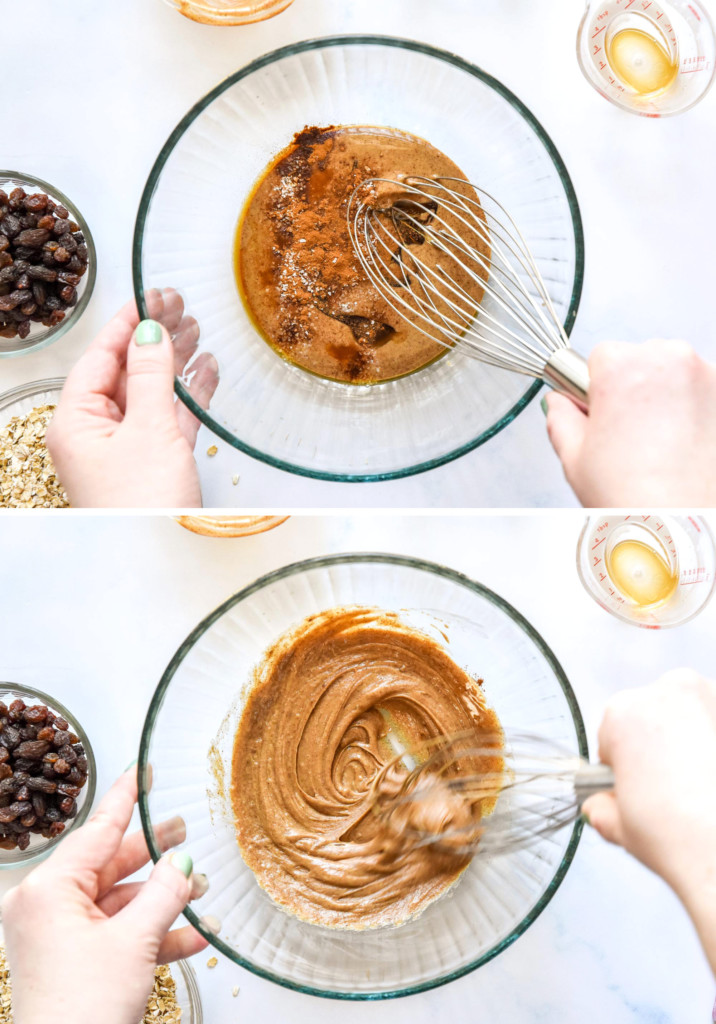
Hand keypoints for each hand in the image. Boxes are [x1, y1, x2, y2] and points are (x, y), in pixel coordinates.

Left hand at [1, 767, 215, 1023]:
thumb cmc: (82, 1011)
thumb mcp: (134, 942)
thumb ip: (163, 893)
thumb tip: (181, 863)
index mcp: (49, 890)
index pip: (99, 829)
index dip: (127, 797)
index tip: (143, 770)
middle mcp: (48, 906)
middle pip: (110, 864)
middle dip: (155, 856)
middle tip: (185, 828)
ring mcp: (59, 935)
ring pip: (118, 900)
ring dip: (162, 900)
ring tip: (201, 892)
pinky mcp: (73, 961)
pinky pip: (117, 933)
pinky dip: (152, 933)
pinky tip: (192, 936)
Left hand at [46, 290, 218, 507]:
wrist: (158, 557)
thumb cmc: (142, 505)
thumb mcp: (149, 430)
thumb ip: (152, 376)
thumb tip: (150, 330)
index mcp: (76, 420)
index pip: (100, 357)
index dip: (127, 322)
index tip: (149, 292)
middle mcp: (96, 431)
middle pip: (126, 370)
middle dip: (155, 336)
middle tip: (180, 301)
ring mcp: (126, 447)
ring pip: (151, 391)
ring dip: (175, 360)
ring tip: (198, 327)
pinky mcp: (153, 461)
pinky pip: (169, 417)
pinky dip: (188, 394)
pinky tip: (205, 370)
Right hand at [545, 340, 715, 505]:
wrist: (682, 522)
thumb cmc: (635, 495)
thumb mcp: (574, 457)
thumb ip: (560, 418)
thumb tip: (558, 403)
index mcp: (622, 366)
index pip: (601, 356)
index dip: (598, 388)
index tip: (602, 411)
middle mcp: (668, 359)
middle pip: (640, 359)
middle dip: (633, 389)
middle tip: (629, 434)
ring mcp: (704, 375)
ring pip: (673, 373)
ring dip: (665, 396)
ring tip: (659, 442)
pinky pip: (702, 391)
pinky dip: (693, 409)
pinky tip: (683, 443)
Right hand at [583, 671, 715, 973]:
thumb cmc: (674, 831)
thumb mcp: (618, 823)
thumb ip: (602, 807)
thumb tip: (601, 808)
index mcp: (625, 711)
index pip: (613, 731)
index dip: (621, 767)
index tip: (633, 789)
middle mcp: (667, 691)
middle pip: (653, 716)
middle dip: (655, 750)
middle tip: (666, 793)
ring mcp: (709, 699)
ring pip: (690, 717)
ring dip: (689, 745)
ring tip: (698, 791)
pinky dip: (714, 751)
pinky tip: (714, 784)